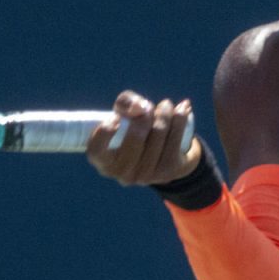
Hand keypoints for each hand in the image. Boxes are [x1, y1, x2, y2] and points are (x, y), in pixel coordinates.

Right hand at [86, 90, 200, 185]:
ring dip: (164, 114)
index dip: (104, 134)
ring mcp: (145, 176)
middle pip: (136, 136)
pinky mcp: (167, 172)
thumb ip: (126, 103)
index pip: (96, 151)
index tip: (115, 118)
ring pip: (158, 134)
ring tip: (165, 106)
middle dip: (145, 114)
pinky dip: (180, 120)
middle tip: (149, 106)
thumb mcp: (124, 113)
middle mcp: (122, 173)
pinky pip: (175, 139)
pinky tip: (182, 109)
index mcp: (104, 160)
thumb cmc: (134, 129)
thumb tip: (140, 108)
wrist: (165, 153)